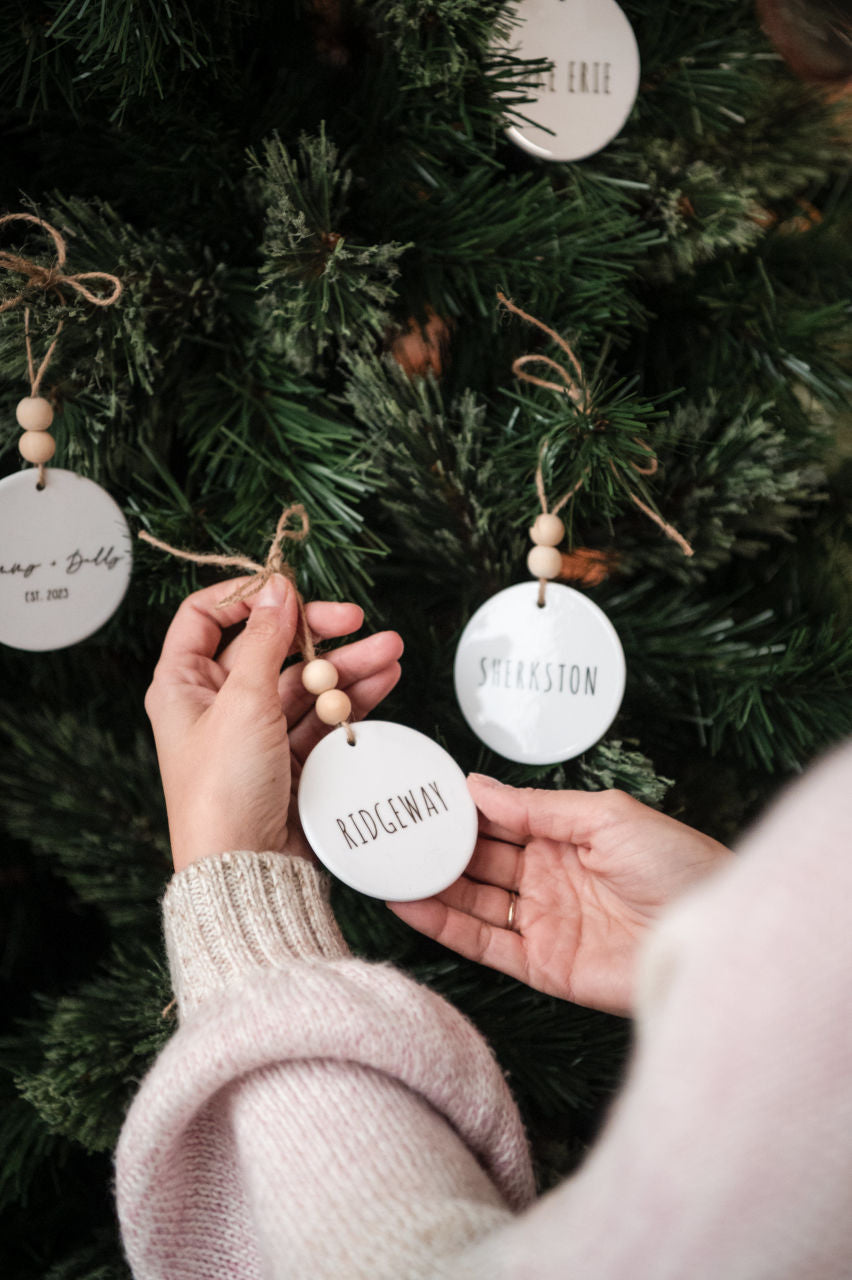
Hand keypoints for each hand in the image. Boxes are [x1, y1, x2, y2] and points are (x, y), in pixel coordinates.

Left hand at [145, 573, 402, 872]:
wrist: (246, 869)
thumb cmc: (223, 790)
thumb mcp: (244, 701)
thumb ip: (267, 641)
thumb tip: (278, 589)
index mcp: (183, 685)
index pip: (205, 618)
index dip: (246, 597)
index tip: (288, 590)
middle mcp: (216, 704)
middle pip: (269, 647)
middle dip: (318, 632)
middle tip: (357, 619)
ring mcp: (255, 732)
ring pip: (305, 683)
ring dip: (347, 665)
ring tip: (390, 651)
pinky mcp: (288, 759)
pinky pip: (321, 717)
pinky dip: (351, 700)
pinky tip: (382, 681)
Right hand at [388, 775, 731, 1015]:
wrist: (711, 935)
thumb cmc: (679, 866)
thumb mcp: (607, 816)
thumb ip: (537, 807)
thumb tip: (476, 789)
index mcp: (566, 835)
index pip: (499, 819)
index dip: (459, 810)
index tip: (417, 796)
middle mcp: (548, 877)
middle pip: (478, 859)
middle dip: (435, 846)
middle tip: (388, 830)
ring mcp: (543, 921)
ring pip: (471, 899)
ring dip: (429, 885)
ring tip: (385, 865)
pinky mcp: (542, 965)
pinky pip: (483, 943)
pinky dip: (443, 925)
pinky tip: (410, 904)